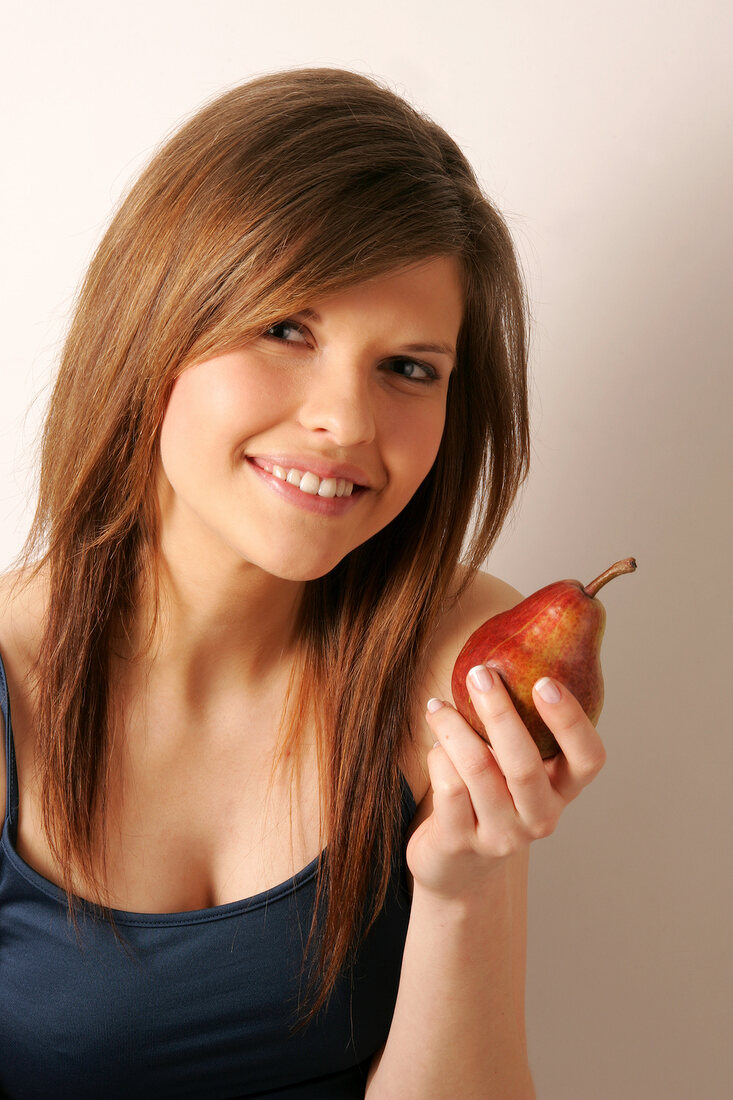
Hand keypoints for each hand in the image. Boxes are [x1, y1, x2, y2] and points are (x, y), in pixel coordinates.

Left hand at [405, 664, 606, 900]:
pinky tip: (434, 745)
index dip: (571, 722)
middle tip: (480, 674)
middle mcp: (540, 816)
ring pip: (479, 772)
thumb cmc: (486, 791)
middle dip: (500, 713)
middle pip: (524, 765)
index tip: (545, 682)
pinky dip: (438, 757)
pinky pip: (448, 788)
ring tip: (438, 706)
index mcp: (562, 789)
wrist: (456, 865)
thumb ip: (517, 720)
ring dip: (454, 729)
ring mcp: (502, 835)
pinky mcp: (461, 843)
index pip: (588, 759)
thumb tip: (507, 645)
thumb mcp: (510, 761)